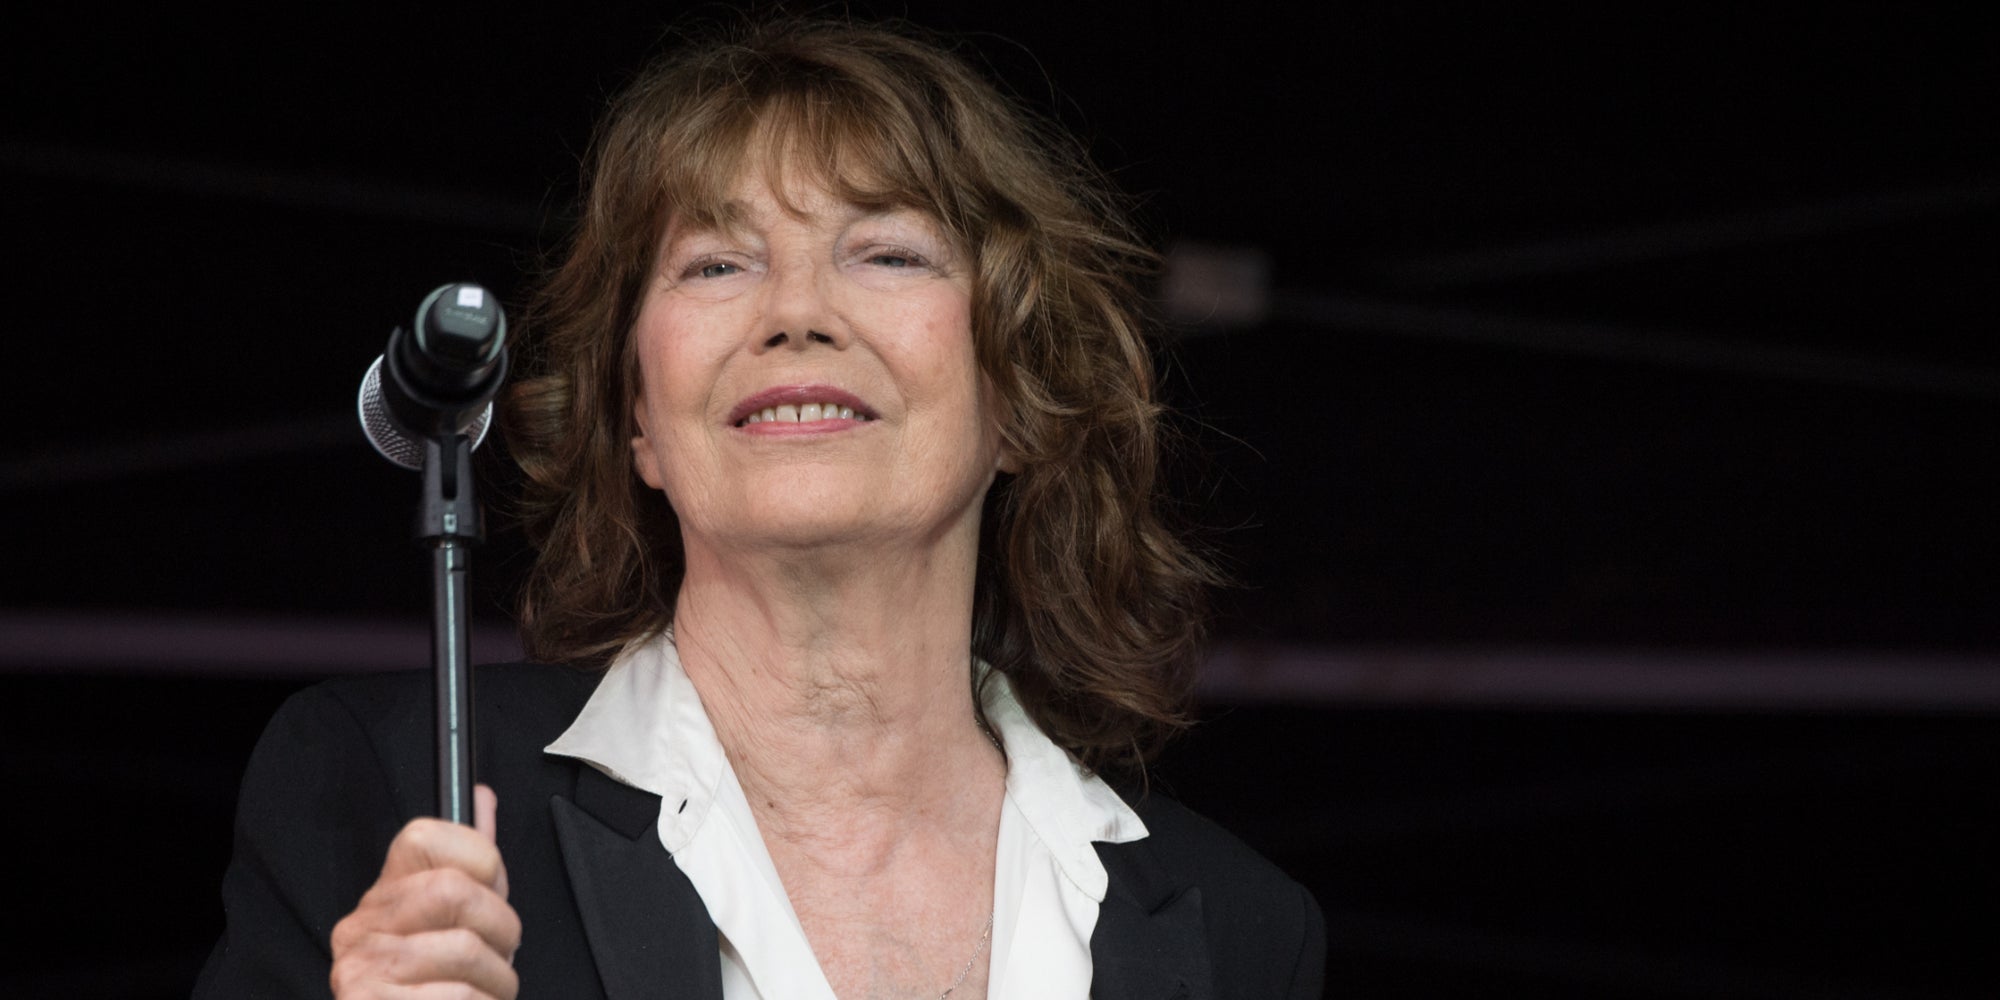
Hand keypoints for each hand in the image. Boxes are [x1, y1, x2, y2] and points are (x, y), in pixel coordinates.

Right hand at [330, 785, 521, 998]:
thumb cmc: (442, 992)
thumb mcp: (461, 923)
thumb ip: (472, 863)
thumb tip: (482, 798)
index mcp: (384, 895)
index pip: (424, 835)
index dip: (481, 860)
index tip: (492, 893)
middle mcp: (360, 928)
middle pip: (454, 891)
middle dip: (502, 929)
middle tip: (498, 958)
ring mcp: (360, 972)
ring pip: (464, 949)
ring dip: (498, 984)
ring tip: (484, 995)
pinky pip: (458, 999)